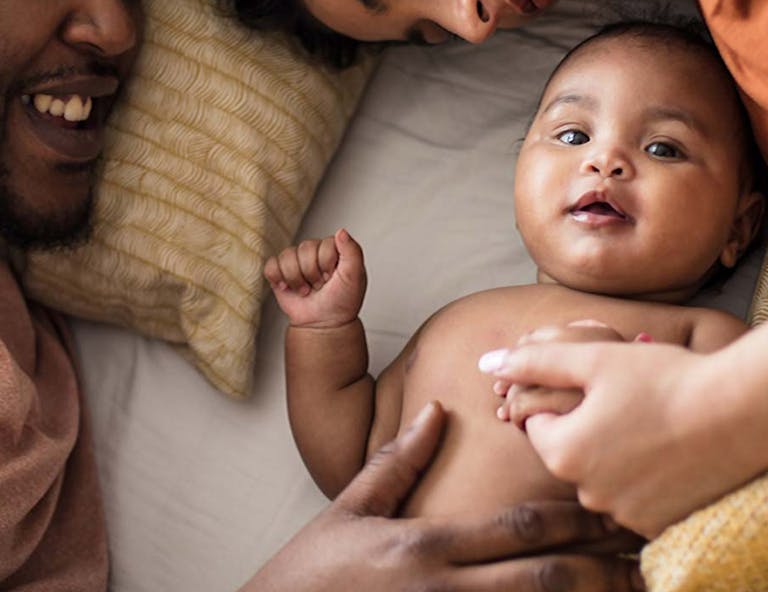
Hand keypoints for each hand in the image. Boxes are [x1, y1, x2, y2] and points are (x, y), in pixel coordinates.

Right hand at [245, 402, 644, 591]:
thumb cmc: (313, 570)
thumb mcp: (351, 506)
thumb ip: (398, 461)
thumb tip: (437, 412)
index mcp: (426, 544)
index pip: (513, 529)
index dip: (567, 520)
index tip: (606, 511)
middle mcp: (445, 588)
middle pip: (538, 578)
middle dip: (596, 567)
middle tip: (644, 557)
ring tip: (630, 591)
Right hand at [264, 228, 365, 326]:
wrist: (325, 324)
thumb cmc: (342, 301)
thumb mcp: (355, 276)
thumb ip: (353, 251)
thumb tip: (341, 231)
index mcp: (333, 248)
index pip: (324, 245)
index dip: (327, 265)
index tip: (333, 278)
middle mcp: (313, 250)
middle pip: (305, 249)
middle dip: (312, 274)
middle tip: (320, 286)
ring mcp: (295, 260)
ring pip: (287, 256)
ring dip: (297, 279)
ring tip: (307, 289)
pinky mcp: (279, 271)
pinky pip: (271, 266)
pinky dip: (278, 279)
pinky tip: (288, 288)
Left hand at [478, 339, 742, 537]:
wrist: (738, 412)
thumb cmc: (661, 378)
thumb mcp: (591, 358)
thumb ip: (532, 362)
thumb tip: (486, 361)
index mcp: (562, 452)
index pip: (535, 423)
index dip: (559, 398)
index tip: (590, 386)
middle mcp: (587, 492)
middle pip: (567, 450)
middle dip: (584, 424)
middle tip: (622, 398)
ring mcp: (625, 513)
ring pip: (599, 472)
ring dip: (611, 449)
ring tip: (645, 421)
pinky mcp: (658, 524)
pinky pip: (630, 495)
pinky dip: (639, 474)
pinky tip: (662, 448)